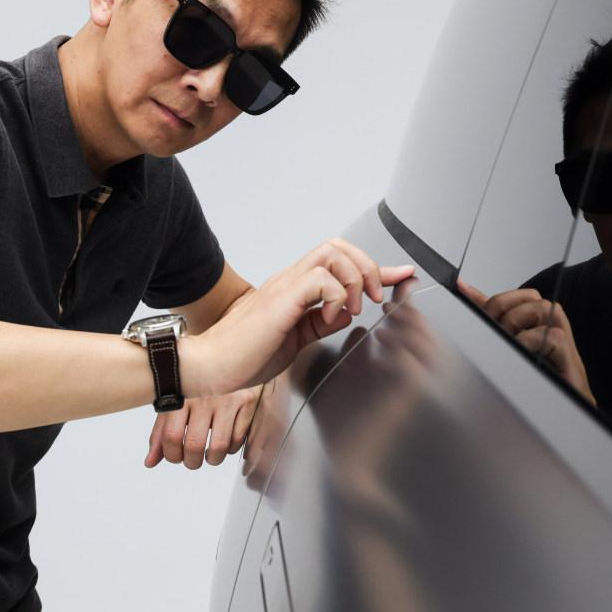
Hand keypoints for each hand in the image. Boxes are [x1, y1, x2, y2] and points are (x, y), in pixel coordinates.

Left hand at [144, 384, 263, 469]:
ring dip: (212, 459)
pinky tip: (226, 440)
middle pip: (194, 445)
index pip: (170, 436)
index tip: (175, 456)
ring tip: (209, 455)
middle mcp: (203, 396)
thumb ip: (161, 433)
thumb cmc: (196, 379)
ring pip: (219, 447)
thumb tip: (150, 462)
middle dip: (192, 462)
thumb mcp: (174, 400)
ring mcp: (227, 399)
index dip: (171, 455)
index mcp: (181, 394)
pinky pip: (239, 438)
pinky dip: (232, 447)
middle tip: (192, 460)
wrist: (226, 349)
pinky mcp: (247, 401)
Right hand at [183, 238, 415, 398]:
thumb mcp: (296, 340)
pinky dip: (335, 296)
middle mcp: (290, 280)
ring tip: (352, 307)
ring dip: (353, 279)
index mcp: (293, 289)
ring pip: (331, 253)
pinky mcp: (281, 299)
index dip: (376, 268)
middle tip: (373, 297)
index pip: (339, 263)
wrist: (210, 366)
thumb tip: (345, 312)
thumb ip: (320, 323)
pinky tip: (328, 318)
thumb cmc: (243, 356)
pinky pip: (319, 279)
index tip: (402, 276)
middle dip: (368, 267)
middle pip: (337, 246)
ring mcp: (284, 286)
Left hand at [457, 280, 594, 405]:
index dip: (493, 300)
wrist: (554, 414)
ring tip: (505, 340)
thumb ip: (489, 319)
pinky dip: (531, 341)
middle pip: (530, 297)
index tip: (473, 305)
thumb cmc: (530, 378)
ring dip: (518, 321)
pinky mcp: (569, 358)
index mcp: (536, 321)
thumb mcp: (504, 344)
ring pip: (544, 309)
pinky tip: (518, 352)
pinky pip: (553, 338)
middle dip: (504, 307)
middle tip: (490, 328)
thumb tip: (466, 291)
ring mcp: (562, 340)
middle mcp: (551, 325)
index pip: (516, 296)